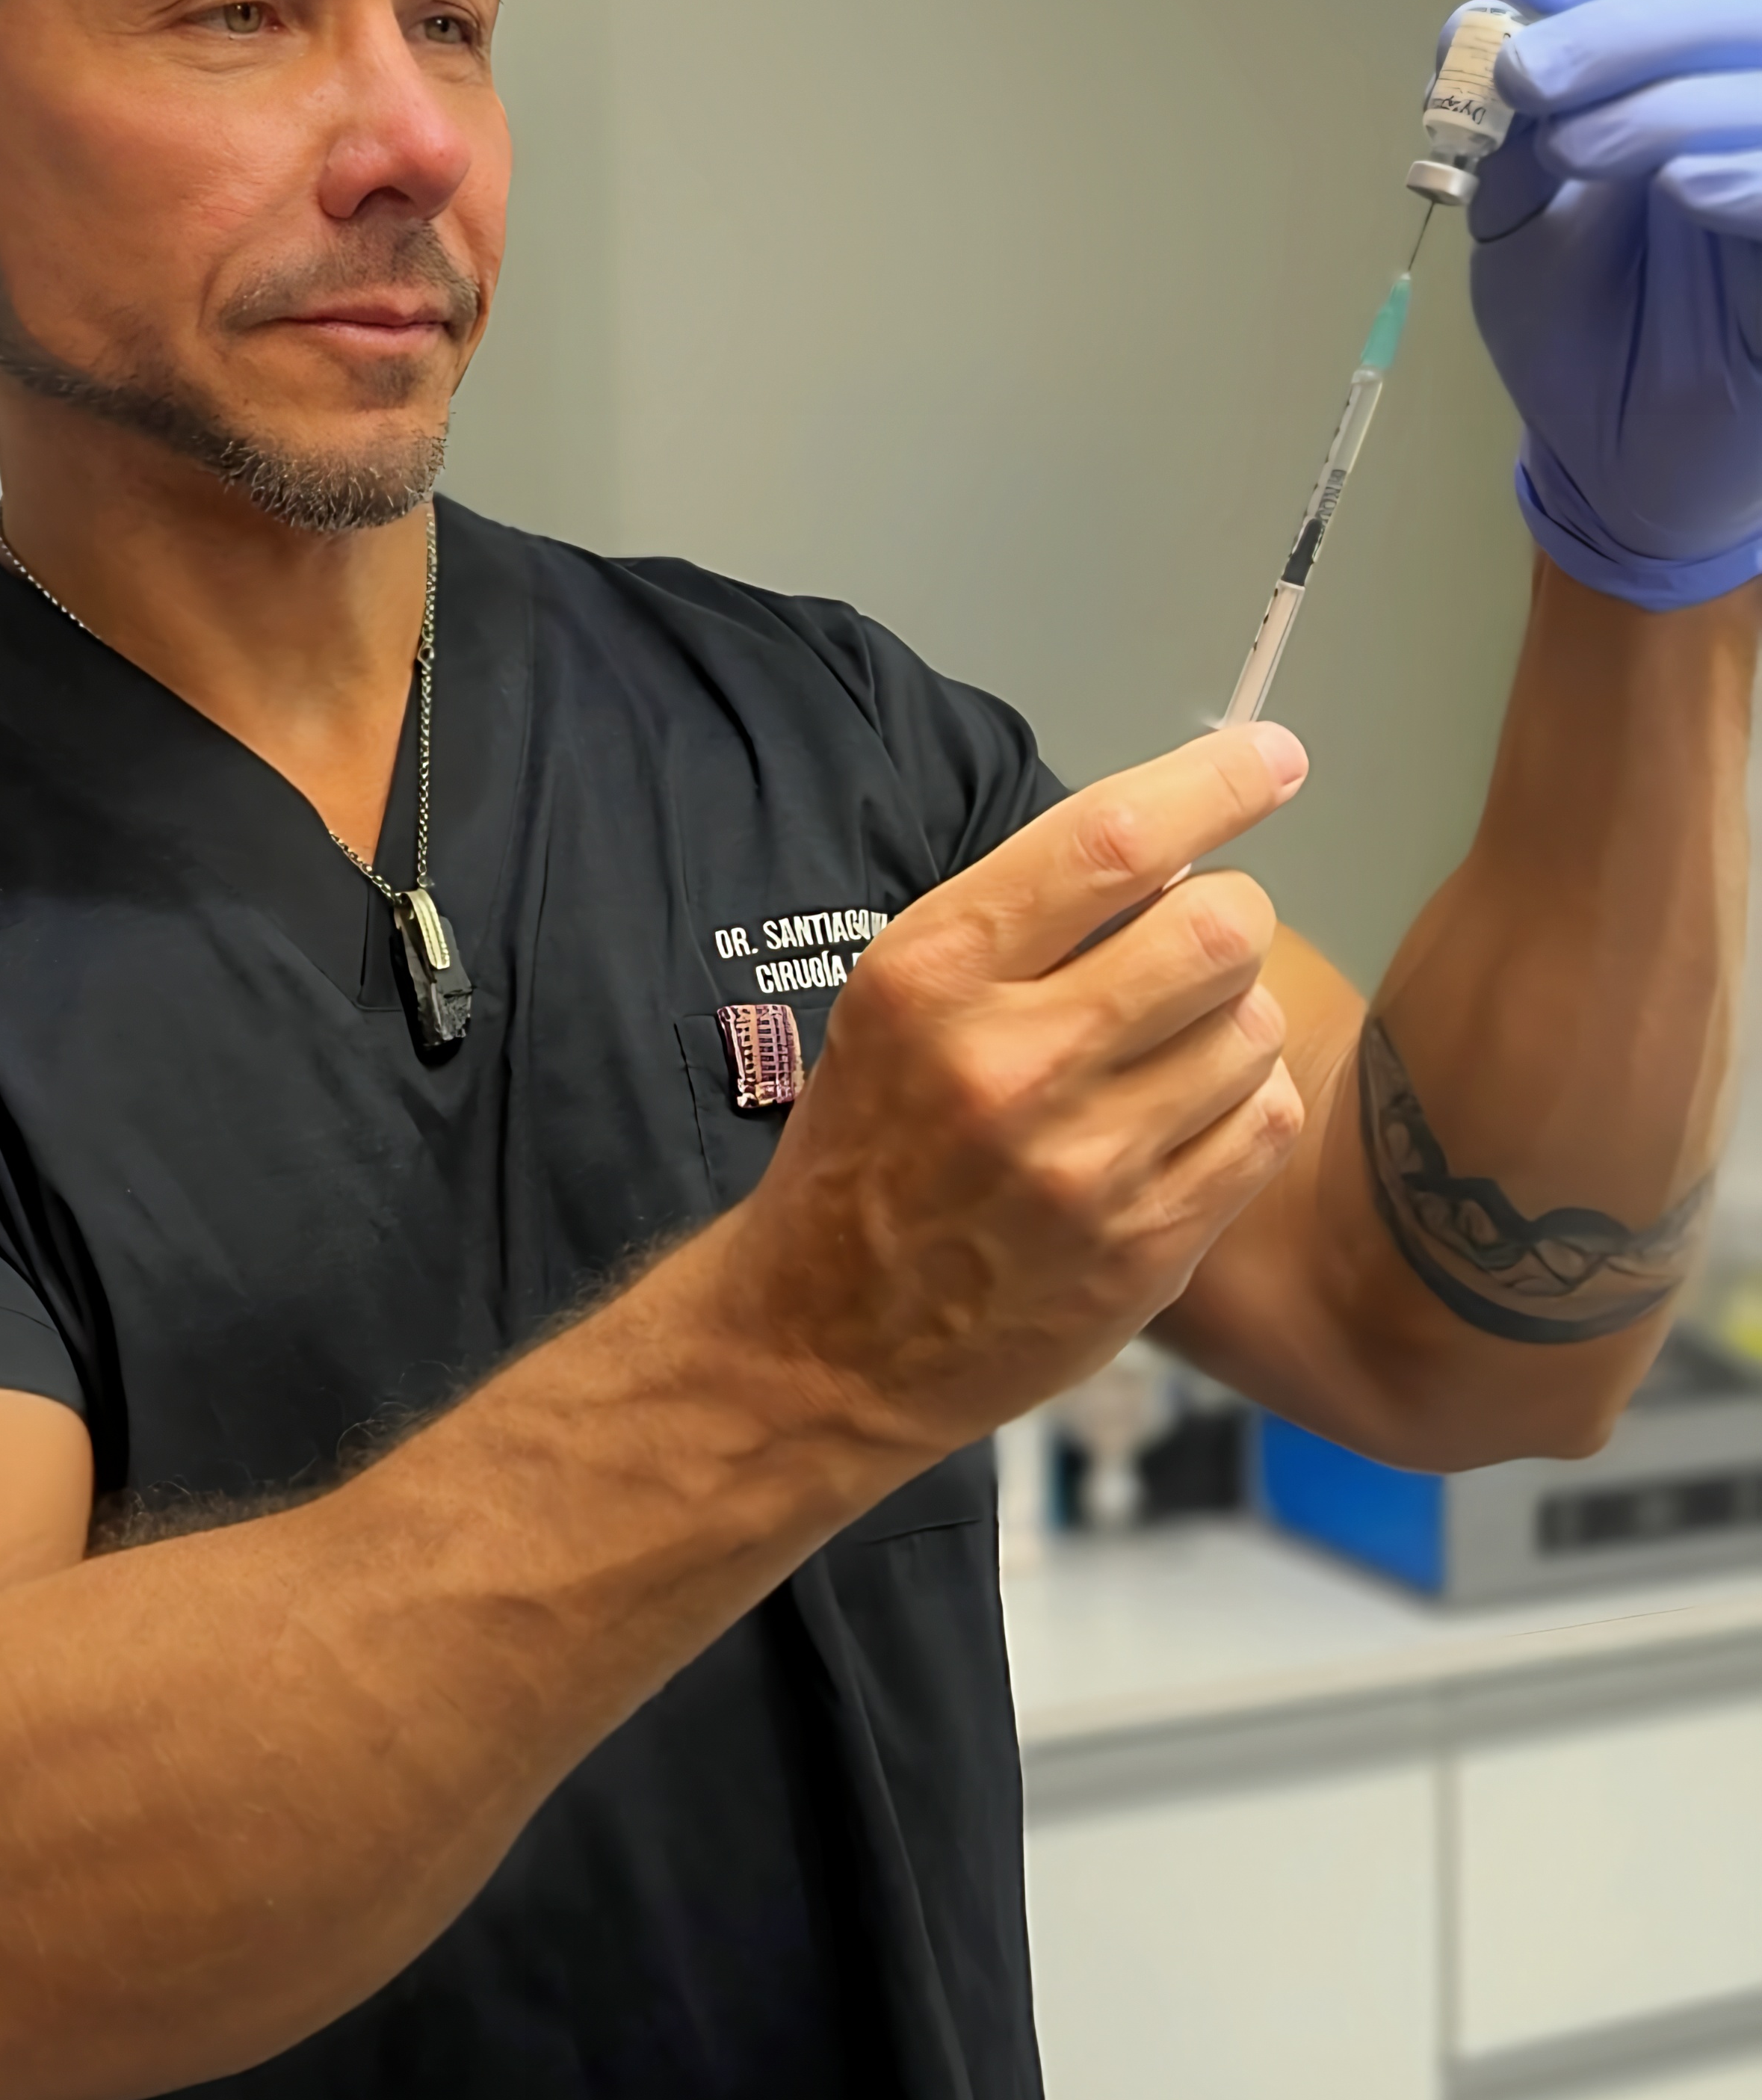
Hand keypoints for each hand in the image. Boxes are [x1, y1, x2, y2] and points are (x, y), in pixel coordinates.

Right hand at [725, 724, 1308, 1457]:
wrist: (824, 1343)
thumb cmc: (871, 1149)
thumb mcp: (897, 1005)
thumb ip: (1023, 924)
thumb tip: (1180, 840)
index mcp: (931, 976)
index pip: (1110, 841)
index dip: (1218, 781)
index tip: (1274, 756)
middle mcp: (1008, 1064)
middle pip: (1218, 927)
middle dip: (1227, 918)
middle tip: (1193, 947)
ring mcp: (1085, 1165)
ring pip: (1255, 1026)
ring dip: (1229, 1026)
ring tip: (1159, 1062)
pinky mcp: (1145, 1248)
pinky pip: (1268, 1122)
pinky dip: (1243, 1109)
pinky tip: (1177, 1127)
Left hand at [1470, 0, 1761, 605]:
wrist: (1609, 457)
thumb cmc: (1577, 323)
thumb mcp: (1519, 207)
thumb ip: (1508, 117)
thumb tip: (1475, 23)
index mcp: (1706, 54)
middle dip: (1626, 21)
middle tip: (1526, 76)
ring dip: (1666, 92)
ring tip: (1572, 147)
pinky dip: (1744, 166)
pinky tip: (1679, 185)